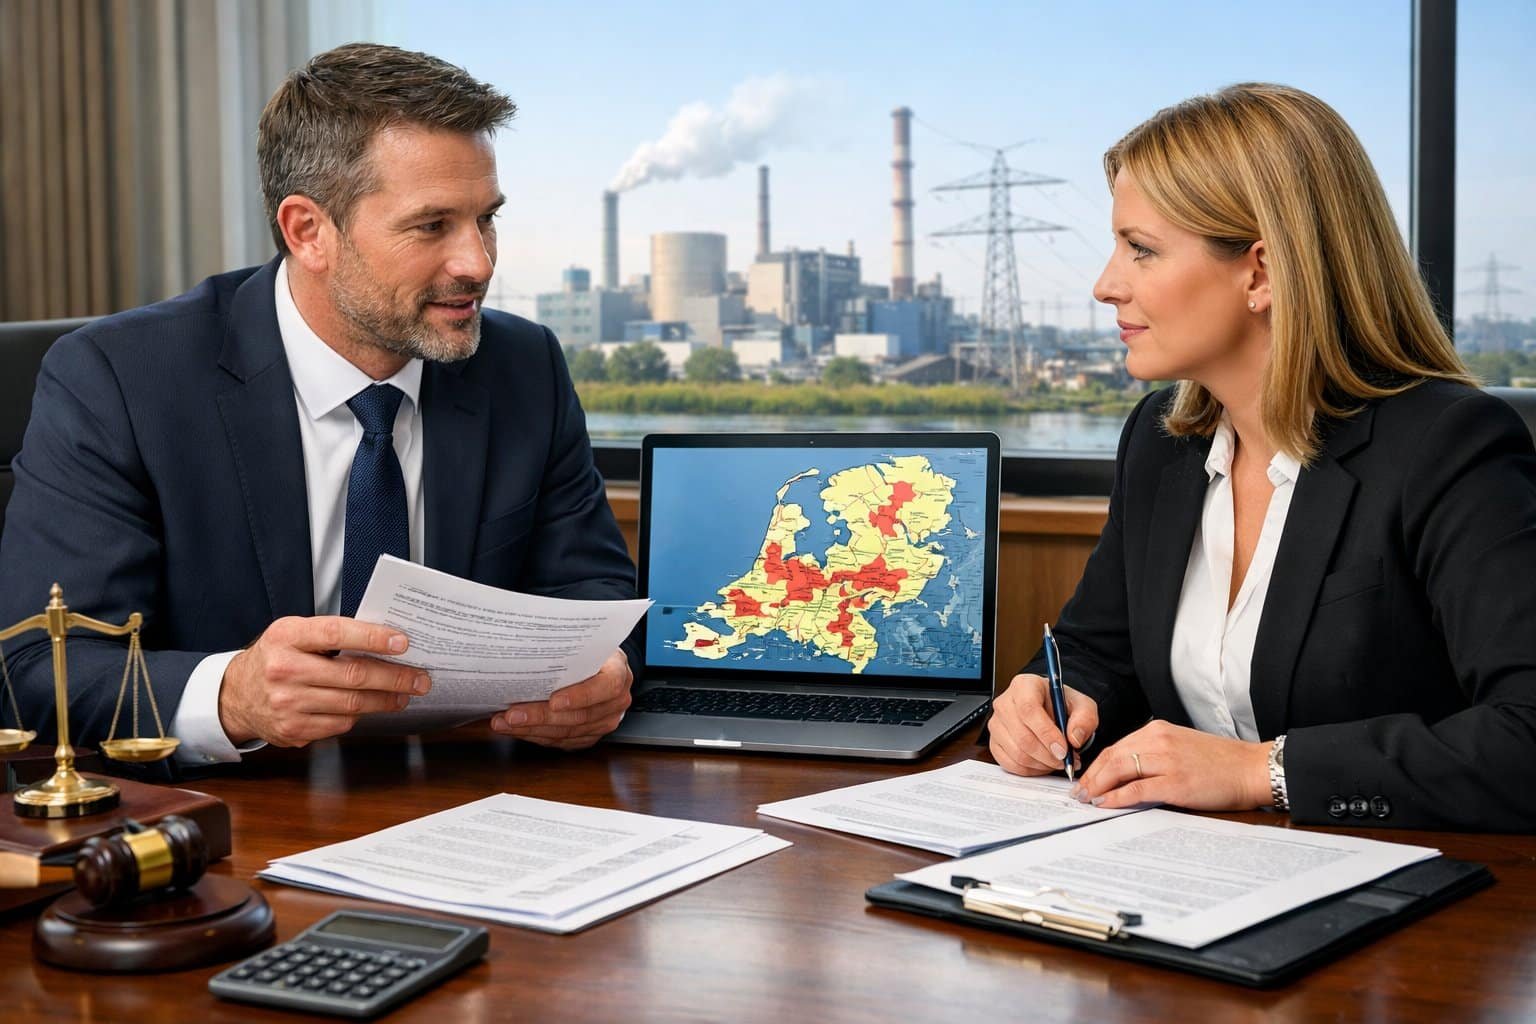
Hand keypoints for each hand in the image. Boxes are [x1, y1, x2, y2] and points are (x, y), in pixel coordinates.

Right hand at [220, 616, 427, 746]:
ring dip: (386, 700)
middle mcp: (284, 670)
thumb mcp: (294, 634)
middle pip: (353, 675)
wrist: (235, 695)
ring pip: (352, 704)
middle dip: (395, 677)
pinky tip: (370, 707)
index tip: (403, 642)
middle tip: (419, 678)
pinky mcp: (292, 730)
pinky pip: (340, 724)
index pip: (337, 633)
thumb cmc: (276, 658)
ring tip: (404, 694)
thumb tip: (386, 640)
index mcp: (287, 637)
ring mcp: (287, 704)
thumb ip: (332, 635)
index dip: (373, 637)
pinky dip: (360, 715)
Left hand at [489, 649, 632, 749]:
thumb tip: (534, 647)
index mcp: (619, 675)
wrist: (605, 668)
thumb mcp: (588, 643)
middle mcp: (616, 703)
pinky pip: (561, 741)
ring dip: (531, 729)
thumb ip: (569, 649)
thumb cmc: (592, 653)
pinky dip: (535, 736)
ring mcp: (604, 723)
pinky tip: (516, 729)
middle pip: (579, 716)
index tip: (554, 701)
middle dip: (541, 716)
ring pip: (566, 732)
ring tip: (504, 723)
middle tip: (512, 715)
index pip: (605, 688)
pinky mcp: (589, 737)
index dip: (579, 697)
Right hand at [988, 672, 1098, 775]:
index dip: (1046, 733)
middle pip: (1022, 735)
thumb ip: (1085, 719)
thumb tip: (1073, 738)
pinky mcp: (994, 742)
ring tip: (1057, 761)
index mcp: (1024, 685)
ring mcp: (996, 724)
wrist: (1050, 711)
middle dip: (1047, 755)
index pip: (1029, 709)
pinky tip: (1043, 764)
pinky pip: (1009, 763)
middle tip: (1065, 760)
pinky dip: (1030, 770)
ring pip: (1016, 752)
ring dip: (1041, 764)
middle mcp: (1005, 703)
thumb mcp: (1083, 706)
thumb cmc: (1062, 705)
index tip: (1063, 749)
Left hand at [1071, 720, 1271, 810]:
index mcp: (1158, 730)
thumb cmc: (1219, 762)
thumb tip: (1124, 773)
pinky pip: (1137, 789)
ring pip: (1119, 770)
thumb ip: (1154, 753)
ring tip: (1087, 799)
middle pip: (1112, 756)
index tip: (1086, 779)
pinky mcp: (1176, 782)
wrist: (1251, 769)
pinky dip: (1116, 797)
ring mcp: (1167, 760)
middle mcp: (1159, 740)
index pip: (1117, 747)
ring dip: (1098, 786)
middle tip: (1079, 792)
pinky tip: (1105, 804)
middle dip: (1091, 776)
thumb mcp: (1181, 746)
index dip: (1097, 765)